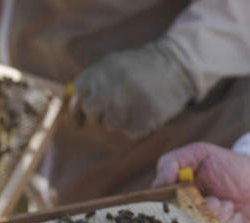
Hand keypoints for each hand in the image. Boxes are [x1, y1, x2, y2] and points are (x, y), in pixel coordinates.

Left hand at [71, 40, 195, 138]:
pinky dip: (135, 126)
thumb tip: (73, 113)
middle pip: (92, 113)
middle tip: (113, 110)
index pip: (78, 98)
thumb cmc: (140, 68)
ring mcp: (128, 105)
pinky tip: (145, 112)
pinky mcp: (144, 119)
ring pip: (111, 125)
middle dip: (98, 116)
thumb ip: (91, 84)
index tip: (80, 120)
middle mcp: (111, 87)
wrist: (176, 64)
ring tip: (134, 106)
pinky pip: (130, 132)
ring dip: (119, 121)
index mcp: (100, 71)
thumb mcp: (112, 65)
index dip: (77, 111)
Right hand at [153, 142, 249, 222]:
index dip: (169, 208)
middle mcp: (183, 222)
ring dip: (220, 213)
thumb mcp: (198, 154)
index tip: (186, 198)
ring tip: (229, 203)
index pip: (158, 213)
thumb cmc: (226, 165)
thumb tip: (158, 184)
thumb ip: (172, 162)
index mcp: (172, 202)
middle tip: (216, 197)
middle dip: (202, 208)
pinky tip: (237, 214)